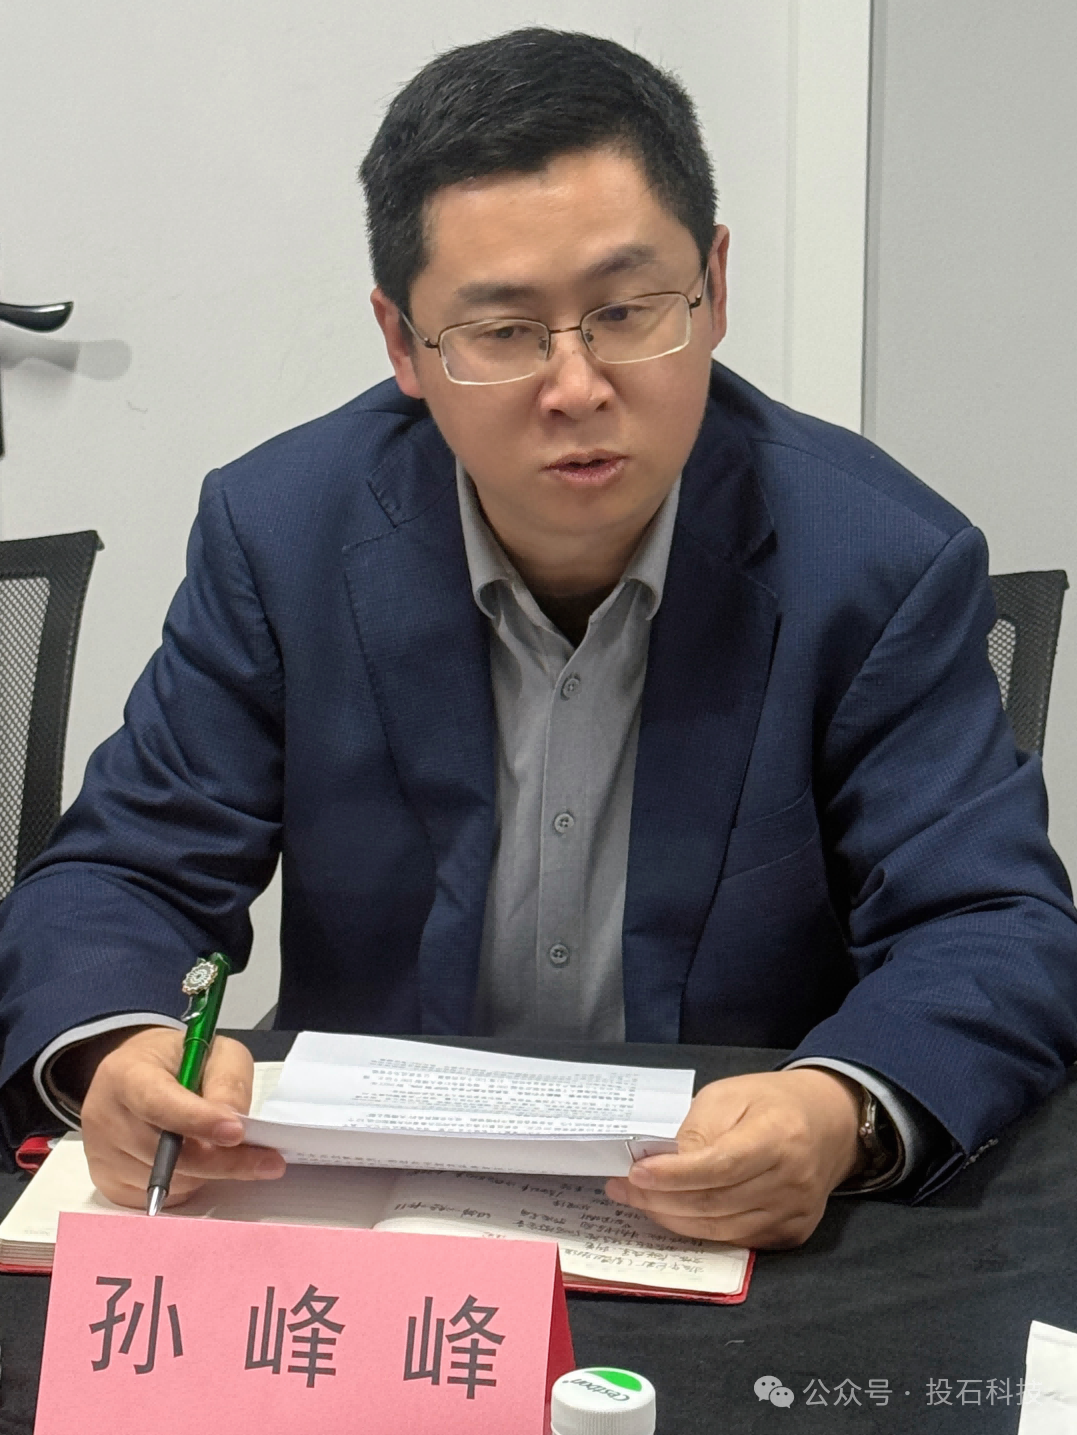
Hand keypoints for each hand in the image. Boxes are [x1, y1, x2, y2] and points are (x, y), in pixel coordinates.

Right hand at [78, 1027, 285, 1207]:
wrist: (134, 1075)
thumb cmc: (176, 1061)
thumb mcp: (212, 1051)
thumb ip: (227, 1081)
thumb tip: (234, 1122)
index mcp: (125, 1074)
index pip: (159, 1102)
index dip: (198, 1121)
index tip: (236, 1133)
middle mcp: (104, 1117)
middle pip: (167, 1153)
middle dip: (222, 1160)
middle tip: (268, 1162)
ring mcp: (101, 1156)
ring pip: (169, 1181)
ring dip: (208, 1173)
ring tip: (223, 1148)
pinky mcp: (108, 1185)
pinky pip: (161, 1198)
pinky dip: (190, 1186)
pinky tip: (196, 1162)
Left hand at [605, 1068, 861, 1248]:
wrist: (829, 1123)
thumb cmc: (771, 1101)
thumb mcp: (729, 1095)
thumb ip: (698, 1130)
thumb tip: (662, 1164)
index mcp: (779, 1136)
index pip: (720, 1166)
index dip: (675, 1175)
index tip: (635, 1173)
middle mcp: (792, 1181)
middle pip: (715, 1203)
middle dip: (660, 1199)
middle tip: (623, 1188)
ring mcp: (795, 1213)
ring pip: (720, 1229)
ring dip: (672, 1218)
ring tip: (639, 1200)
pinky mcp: (792, 1234)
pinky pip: (734, 1239)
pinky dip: (698, 1230)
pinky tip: (673, 1212)